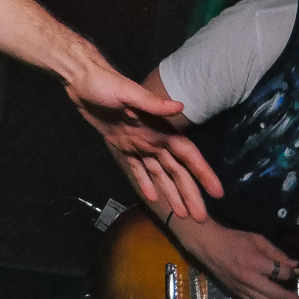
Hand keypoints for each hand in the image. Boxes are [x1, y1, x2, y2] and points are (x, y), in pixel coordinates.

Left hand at [66, 55, 223, 221]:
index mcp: (159, 128)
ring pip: (160, 174)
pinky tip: (152, 197)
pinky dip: (145, 182)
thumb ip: (152, 103)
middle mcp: (154, 139)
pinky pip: (137, 168)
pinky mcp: (122, 146)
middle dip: (189, 193)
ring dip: (171, 193)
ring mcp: (138, 144)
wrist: (81, 81)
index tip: (217, 192)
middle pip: (176, 171)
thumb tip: (179, 106)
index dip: (202, 173)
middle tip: (200, 217)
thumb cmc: (105, 84)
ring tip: (183, 215)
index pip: (187, 155)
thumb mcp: (127, 92)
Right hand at [176, 218, 298, 298]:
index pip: (280, 273)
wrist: (207, 246)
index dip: (291, 275)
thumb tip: (294, 265)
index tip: (296, 274)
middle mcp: (249, 279)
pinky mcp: (238, 294)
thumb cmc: (233, 239)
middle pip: (276, 296)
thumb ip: (276, 253)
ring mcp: (243, 289)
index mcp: (255, 262)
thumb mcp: (257, 239)